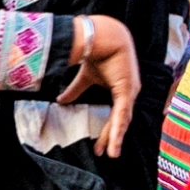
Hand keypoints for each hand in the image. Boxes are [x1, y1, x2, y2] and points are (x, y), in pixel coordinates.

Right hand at [54, 14, 143, 158]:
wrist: (101, 36)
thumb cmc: (96, 52)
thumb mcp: (84, 78)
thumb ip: (74, 91)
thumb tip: (60, 102)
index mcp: (120, 91)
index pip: (114, 115)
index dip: (107, 130)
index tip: (98, 145)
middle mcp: (128, 93)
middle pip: (119, 121)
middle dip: (111, 137)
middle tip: (103, 153)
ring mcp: (130, 92)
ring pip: (123, 121)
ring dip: (116, 138)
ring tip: (111, 154)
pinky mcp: (127, 90)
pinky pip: (122, 113)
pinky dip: (118, 128)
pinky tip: (114, 142)